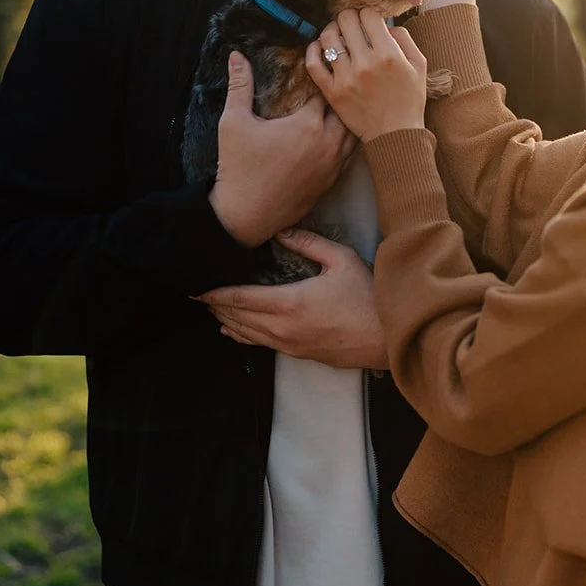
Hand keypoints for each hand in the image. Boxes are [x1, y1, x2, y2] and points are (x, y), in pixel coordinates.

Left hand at [196, 230, 388, 368]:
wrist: (387, 338)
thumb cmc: (368, 298)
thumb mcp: (341, 259)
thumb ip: (308, 243)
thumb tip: (281, 231)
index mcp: (290, 303)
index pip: (240, 298)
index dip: (216, 294)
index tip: (198, 288)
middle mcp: (283, 328)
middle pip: (237, 318)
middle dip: (216, 306)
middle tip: (198, 295)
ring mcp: (290, 344)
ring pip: (246, 333)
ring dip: (226, 321)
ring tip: (211, 309)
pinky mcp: (298, 354)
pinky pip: (260, 345)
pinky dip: (241, 336)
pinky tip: (232, 332)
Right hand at [209, 52, 355, 247]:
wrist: (245, 216)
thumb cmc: (238, 168)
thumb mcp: (233, 122)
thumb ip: (239, 85)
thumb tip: (236, 55)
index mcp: (308, 124)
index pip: (325, 90)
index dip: (319, 78)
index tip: (313, 70)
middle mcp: (328, 143)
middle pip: (346, 110)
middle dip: (338, 98)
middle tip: (328, 88)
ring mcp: (333, 166)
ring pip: (353, 134)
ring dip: (346, 120)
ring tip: (335, 110)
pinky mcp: (332, 183)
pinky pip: (350, 156)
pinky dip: (345, 143)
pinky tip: (334, 137)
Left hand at [305, 10, 427, 140]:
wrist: (395, 134)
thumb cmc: (409, 100)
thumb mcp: (419, 65)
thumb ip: (404, 39)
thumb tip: (385, 24)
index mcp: (389, 54)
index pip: (369, 15)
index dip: (368, 14)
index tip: (369, 22)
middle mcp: (365, 63)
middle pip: (346, 20)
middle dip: (349, 17)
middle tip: (352, 25)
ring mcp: (346, 78)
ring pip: (328, 37)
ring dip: (332, 30)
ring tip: (337, 34)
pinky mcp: (332, 92)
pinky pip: (313, 63)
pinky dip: (313, 50)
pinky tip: (319, 47)